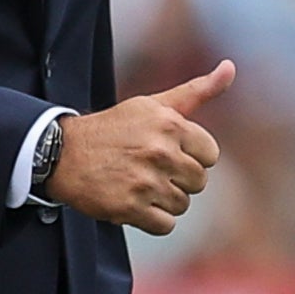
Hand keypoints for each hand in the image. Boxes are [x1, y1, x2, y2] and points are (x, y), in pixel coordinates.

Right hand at [49, 62, 233, 233]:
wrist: (63, 154)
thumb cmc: (114, 128)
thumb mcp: (153, 104)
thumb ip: (196, 91)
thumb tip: (231, 67)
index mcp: (170, 124)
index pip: (210, 155)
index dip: (191, 156)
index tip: (168, 152)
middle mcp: (160, 152)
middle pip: (199, 182)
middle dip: (178, 179)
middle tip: (149, 169)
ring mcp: (146, 181)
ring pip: (182, 204)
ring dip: (163, 200)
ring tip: (139, 185)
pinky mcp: (130, 208)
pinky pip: (165, 225)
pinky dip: (152, 219)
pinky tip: (135, 203)